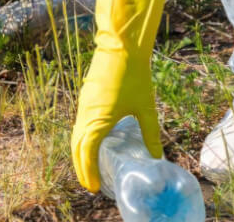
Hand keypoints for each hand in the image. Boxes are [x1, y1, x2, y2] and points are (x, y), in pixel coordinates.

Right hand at [71, 0, 171, 191]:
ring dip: (80, 154)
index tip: (95, 188)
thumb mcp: (146, 106)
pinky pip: (79, 124)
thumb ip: (151, 132)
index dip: (89, 172)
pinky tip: (94, 142)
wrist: (121, 46)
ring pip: (76, 136)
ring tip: (90, 168)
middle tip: (91, 184)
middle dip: (82, 168)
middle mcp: (85, 114)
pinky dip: (82, 139)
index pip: (87, 154)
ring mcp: (83, 105)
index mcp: (97, 120)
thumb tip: (157, 155)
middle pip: (77, 148)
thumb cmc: (135, 75)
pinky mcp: (85, 97)